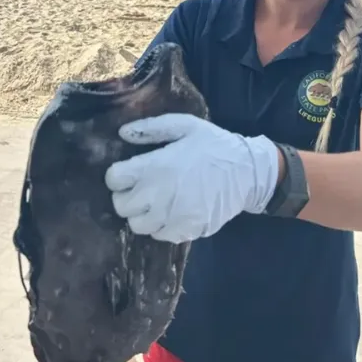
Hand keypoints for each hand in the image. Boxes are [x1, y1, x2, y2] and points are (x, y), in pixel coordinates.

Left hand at [104, 113, 279, 242]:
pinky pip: (159, 235)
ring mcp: (171, 217)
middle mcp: (158, 195)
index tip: (127, 172)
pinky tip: (171, 212)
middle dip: (126, 196)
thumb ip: (151, 128)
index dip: (117, 175)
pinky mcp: (185, 231)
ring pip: (137, 225)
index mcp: (154, 167)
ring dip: (141, 214)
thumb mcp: (184, 125)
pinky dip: (160, 226)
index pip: (113, 180)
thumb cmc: (214, 145)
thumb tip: (123, 133)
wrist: (247, 172)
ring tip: (155, 202)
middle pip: (121, 206)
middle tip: (140, 188)